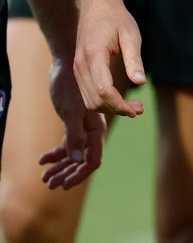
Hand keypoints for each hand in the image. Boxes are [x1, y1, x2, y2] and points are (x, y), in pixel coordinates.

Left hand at [40, 56, 105, 188]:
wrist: (65, 61)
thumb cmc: (69, 84)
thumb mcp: (70, 110)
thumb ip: (75, 134)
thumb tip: (78, 159)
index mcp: (96, 127)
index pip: (92, 158)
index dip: (80, 173)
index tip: (65, 184)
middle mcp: (92, 128)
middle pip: (83, 159)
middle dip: (68, 174)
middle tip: (51, 184)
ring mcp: (82, 125)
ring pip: (74, 153)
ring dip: (60, 167)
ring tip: (44, 178)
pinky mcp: (73, 120)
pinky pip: (66, 143)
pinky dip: (56, 153)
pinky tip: (42, 160)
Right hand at [74, 0, 145, 117]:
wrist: (97, 4)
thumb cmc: (117, 18)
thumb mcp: (131, 35)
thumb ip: (134, 59)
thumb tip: (140, 83)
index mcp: (94, 55)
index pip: (104, 90)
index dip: (120, 105)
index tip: (137, 109)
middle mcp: (81, 64)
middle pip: (95, 100)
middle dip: (117, 109)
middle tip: (139, 109)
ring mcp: (77, 68)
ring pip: (90, 101)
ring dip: (110, 108)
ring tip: (132, 107)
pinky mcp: (78, 70)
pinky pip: (87, 94)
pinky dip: (102, 101)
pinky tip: (119, 98)